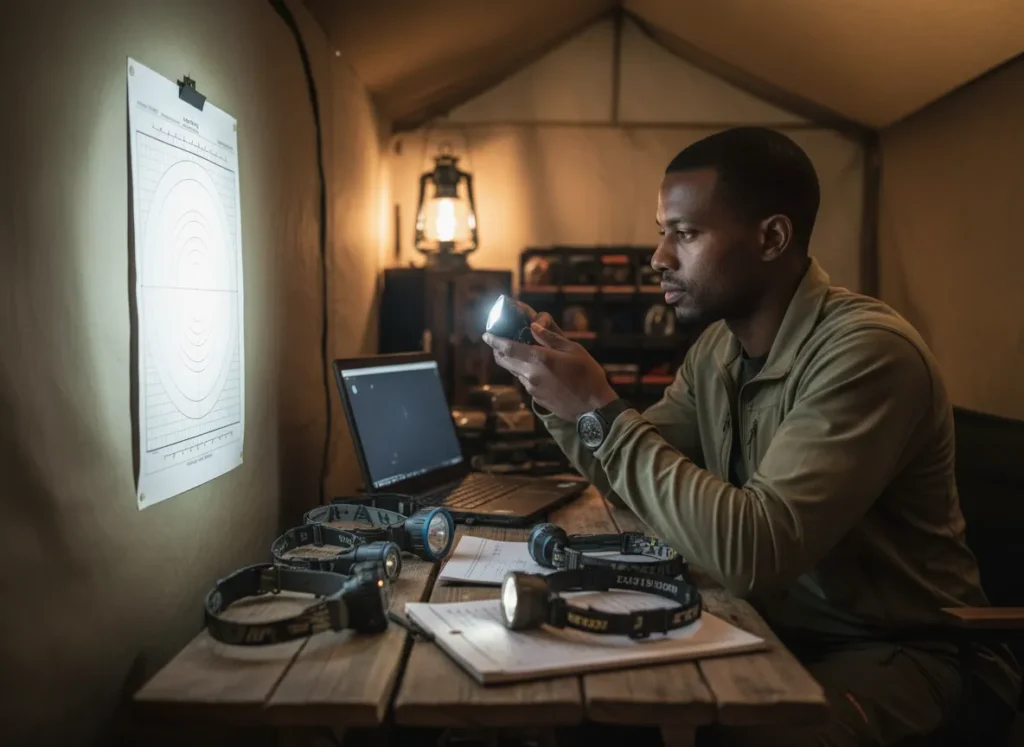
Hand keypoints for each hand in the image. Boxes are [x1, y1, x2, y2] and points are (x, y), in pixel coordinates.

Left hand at [482, 306, 617, 422]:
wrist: (593, 409)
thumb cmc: (588, 375)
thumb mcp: (573, 349)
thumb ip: (551, 337)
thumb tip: (534, 326)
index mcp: (539, 359)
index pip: (507, 347)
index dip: (495, 340)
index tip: (486, 334)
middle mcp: (530, 374)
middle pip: (504, 360)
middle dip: (499, 350)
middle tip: (500, 341)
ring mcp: (531, 388)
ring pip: (514, 371)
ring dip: (513, 361)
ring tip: (522, 352)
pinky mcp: (536, 398)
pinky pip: (524, 381)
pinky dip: (525, 371)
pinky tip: (537, 368)